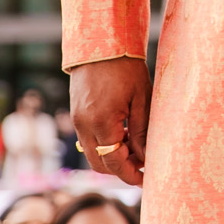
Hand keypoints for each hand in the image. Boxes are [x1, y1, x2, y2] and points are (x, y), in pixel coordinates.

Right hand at [70, 56, 151, 186]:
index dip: (130, 174)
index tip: (146, 179)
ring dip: (113, 158)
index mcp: (101, 122)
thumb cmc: (126, 68)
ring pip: (93, 154)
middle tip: (144, 166)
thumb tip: (146, 157)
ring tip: (137, 151)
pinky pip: (89, 141)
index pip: (114, 162)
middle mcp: (84, 126)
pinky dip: (105, 145)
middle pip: (100, 164)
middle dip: (121, 170)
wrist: (100, 44)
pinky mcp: (77, 115)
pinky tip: (125, 136)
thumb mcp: (141, 98)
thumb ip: (141, 130)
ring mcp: (78, 121)